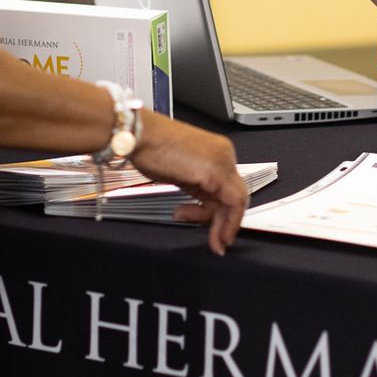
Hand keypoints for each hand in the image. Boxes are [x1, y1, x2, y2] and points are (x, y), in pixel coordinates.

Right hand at [130, 112, 247, 253]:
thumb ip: (194, 185)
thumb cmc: (150, 147)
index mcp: (216, 152)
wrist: (140, 135)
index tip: (212, 227)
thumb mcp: (179, 171)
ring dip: (224, 225)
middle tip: (217, 241)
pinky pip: (233, 203)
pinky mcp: (216, 172)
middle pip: (235, 195)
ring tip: (211, 239)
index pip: (228, 186)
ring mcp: (222, 162)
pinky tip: (216, 235)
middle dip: (225, 221)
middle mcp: (224, 155)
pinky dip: (228, 222)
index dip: (222, 211)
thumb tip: (198, 205)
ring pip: (237, 201)